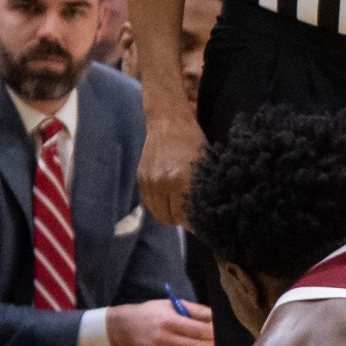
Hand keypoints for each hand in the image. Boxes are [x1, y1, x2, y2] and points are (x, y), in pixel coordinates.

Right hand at [107, 299, 214, 345]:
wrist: (127, 328)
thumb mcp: (172, 305)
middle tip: (214, 342)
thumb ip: (195, 310)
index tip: (217, 331)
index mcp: (168, 321)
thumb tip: (215, 317)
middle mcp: (164, 340)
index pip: (198, 330)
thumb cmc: (153, 313)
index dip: (212, 332)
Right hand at [138, 107, 206, 227]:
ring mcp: (149, 181)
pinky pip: (148, 203)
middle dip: (181, 221)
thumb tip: (205, 212)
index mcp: (180, 180)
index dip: (194, 223)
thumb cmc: (193, 140)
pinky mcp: (141, 178)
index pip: (185, 215)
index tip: (202, 224)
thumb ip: (202, 190)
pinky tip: (168, 203)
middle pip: (170, 218)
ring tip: (180, 212)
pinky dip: (158, 207)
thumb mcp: (204, 165)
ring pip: (157, 213)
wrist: (168, 120)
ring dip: (169, 215)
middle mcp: (161, 183)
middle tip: (191, 219)